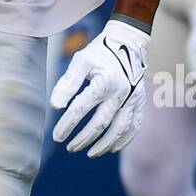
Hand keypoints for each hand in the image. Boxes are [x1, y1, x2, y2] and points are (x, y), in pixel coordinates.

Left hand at [51, 18, 149, 157]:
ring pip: (119, 129)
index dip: (67, 124)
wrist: (128, 42)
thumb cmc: (101, 52)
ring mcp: (133, 99)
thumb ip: (68, 83)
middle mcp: (121, 92)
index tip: (56, 136)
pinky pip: (133, 127)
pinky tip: (111, 148)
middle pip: (100, 123)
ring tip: (89, 153)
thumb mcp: (81, 61)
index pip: (81, 108)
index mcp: (104, 81)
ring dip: (103, 144)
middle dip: (83, 138)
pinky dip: (123, 140)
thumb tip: (55, 105)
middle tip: (69, 147)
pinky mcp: (140, 103)